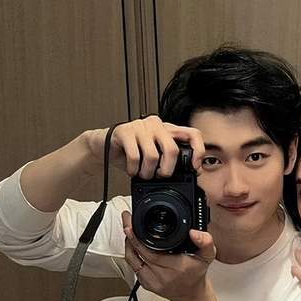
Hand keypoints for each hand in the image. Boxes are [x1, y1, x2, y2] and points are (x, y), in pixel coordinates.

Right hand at [83, 115, 204, 177]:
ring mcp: (140, 126)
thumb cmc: (131, 151)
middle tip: (160, 176)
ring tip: (143, 174)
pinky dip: (134, 169)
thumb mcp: (155, 155)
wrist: (102, 145)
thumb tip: (189, 173)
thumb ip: (169, 159)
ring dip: (147, 172)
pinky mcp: (125, 131)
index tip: (195, 168)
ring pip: (153, 155)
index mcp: (168, 129)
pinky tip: (132, 170)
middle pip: (172, 149)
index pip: (192, 134)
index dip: (198, 151)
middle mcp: (157, 124)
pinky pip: (135, 156)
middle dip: (167, 170)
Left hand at [122, 211, 215, 300]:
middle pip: (138, 254)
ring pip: (132, 260)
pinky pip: (133, 266)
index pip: (151, 252)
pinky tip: (133, 244)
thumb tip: (194, 232)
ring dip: (128, 244)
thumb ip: (206, 241)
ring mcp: (152, 281)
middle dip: (130, 235)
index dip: (138, 238)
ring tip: (128, 229)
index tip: (132, 224)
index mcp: (176, 267)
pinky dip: (131, 253)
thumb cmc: (197, 273)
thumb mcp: (208, 255)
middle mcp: (162, 276)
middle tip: (128, 220)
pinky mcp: (145, 284)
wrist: (191, 294)